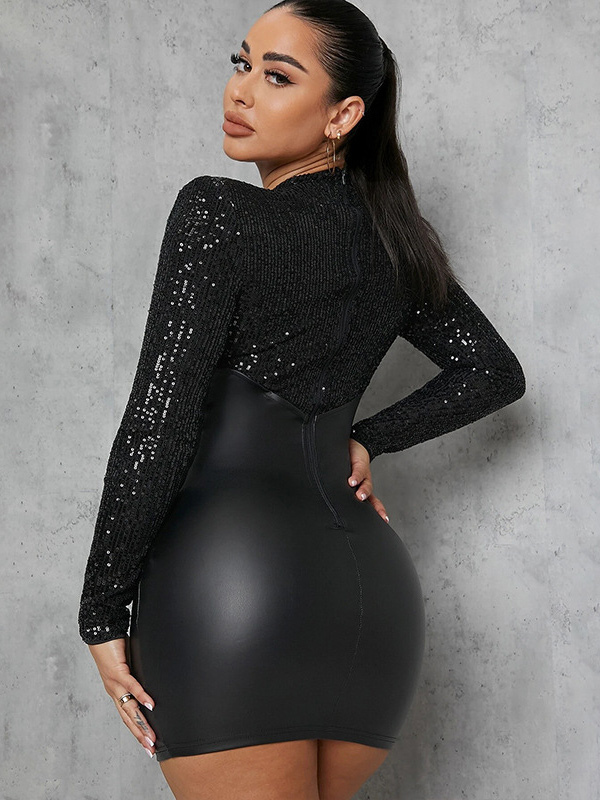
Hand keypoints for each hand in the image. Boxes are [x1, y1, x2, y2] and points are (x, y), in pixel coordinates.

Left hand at [88, 636, 156, 757]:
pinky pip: (131, 686)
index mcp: (115, 690)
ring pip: (129, 708)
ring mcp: (114, 683)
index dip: (136, 730)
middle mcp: (113, 690)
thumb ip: (136, 675)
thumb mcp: (128, 664)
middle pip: (128, 718)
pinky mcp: (118, 671)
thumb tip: (149, 683)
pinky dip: (141, 696)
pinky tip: (150, 705)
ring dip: (141, 724)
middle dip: (139, 735)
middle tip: (150, 749)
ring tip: (151, 737)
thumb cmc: (113, 646)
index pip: (127, 715)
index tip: (147, 743)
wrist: (100, 633)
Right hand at [348, 438, 389, 522]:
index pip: (372, 503)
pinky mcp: (359, 463)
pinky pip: (358, 471)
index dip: (378, 512)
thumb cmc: (348, 465)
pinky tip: (351, 481)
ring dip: (364, 491)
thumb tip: (330, 509)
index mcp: (362, 489)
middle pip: (371, 497)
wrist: (354, 443)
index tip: (385, 520)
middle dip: (375, 507)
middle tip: (378, 517)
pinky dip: (355, 477)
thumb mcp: (347, 480)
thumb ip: (344, 491)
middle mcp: (364, 483)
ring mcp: (363, 474)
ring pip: (366, 484)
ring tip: (360, 496)